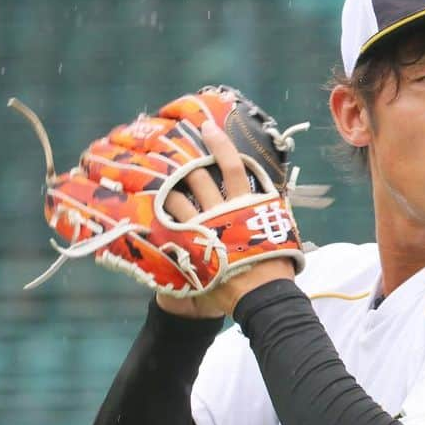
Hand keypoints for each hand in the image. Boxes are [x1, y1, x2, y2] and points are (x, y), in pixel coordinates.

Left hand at [159, 120, 294, 318]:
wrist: (261, 296)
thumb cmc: (276, 266)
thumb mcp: (281, 232)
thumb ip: (271, 212)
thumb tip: (272, 195)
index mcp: (247, 205)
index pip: (232, 167)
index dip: (220, 145)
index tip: (207, 128)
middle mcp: (222, 212)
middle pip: (198, 178)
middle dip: (185, 163)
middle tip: (171, 148)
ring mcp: (204, 230)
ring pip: (178, 200)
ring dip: (166, 188)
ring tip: (152, 177)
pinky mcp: (191, 249)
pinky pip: (168, 229)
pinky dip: (156, 219)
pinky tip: (143, 211)